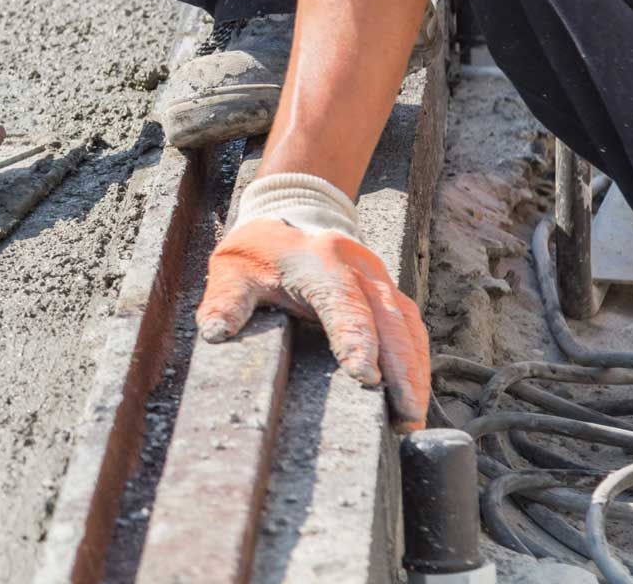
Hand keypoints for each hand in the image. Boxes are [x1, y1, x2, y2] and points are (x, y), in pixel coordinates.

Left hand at [197, 218, 429, 431]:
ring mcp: (379, 278)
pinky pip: (411, 325)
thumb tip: (215, 333)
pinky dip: (417, 360)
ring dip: (415, 371)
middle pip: (389, 319)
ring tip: (412, 418)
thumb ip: (225, 301)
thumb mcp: (232, 270)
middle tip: (405, 416)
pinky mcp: (388, 290)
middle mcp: (359, 267)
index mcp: (319, 261)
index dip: (355, 339)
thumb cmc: (259, 251)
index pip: (342, 303)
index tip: (366, 377)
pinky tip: (415, 393)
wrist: (289, 214)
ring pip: (407, 325)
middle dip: (401, 369)